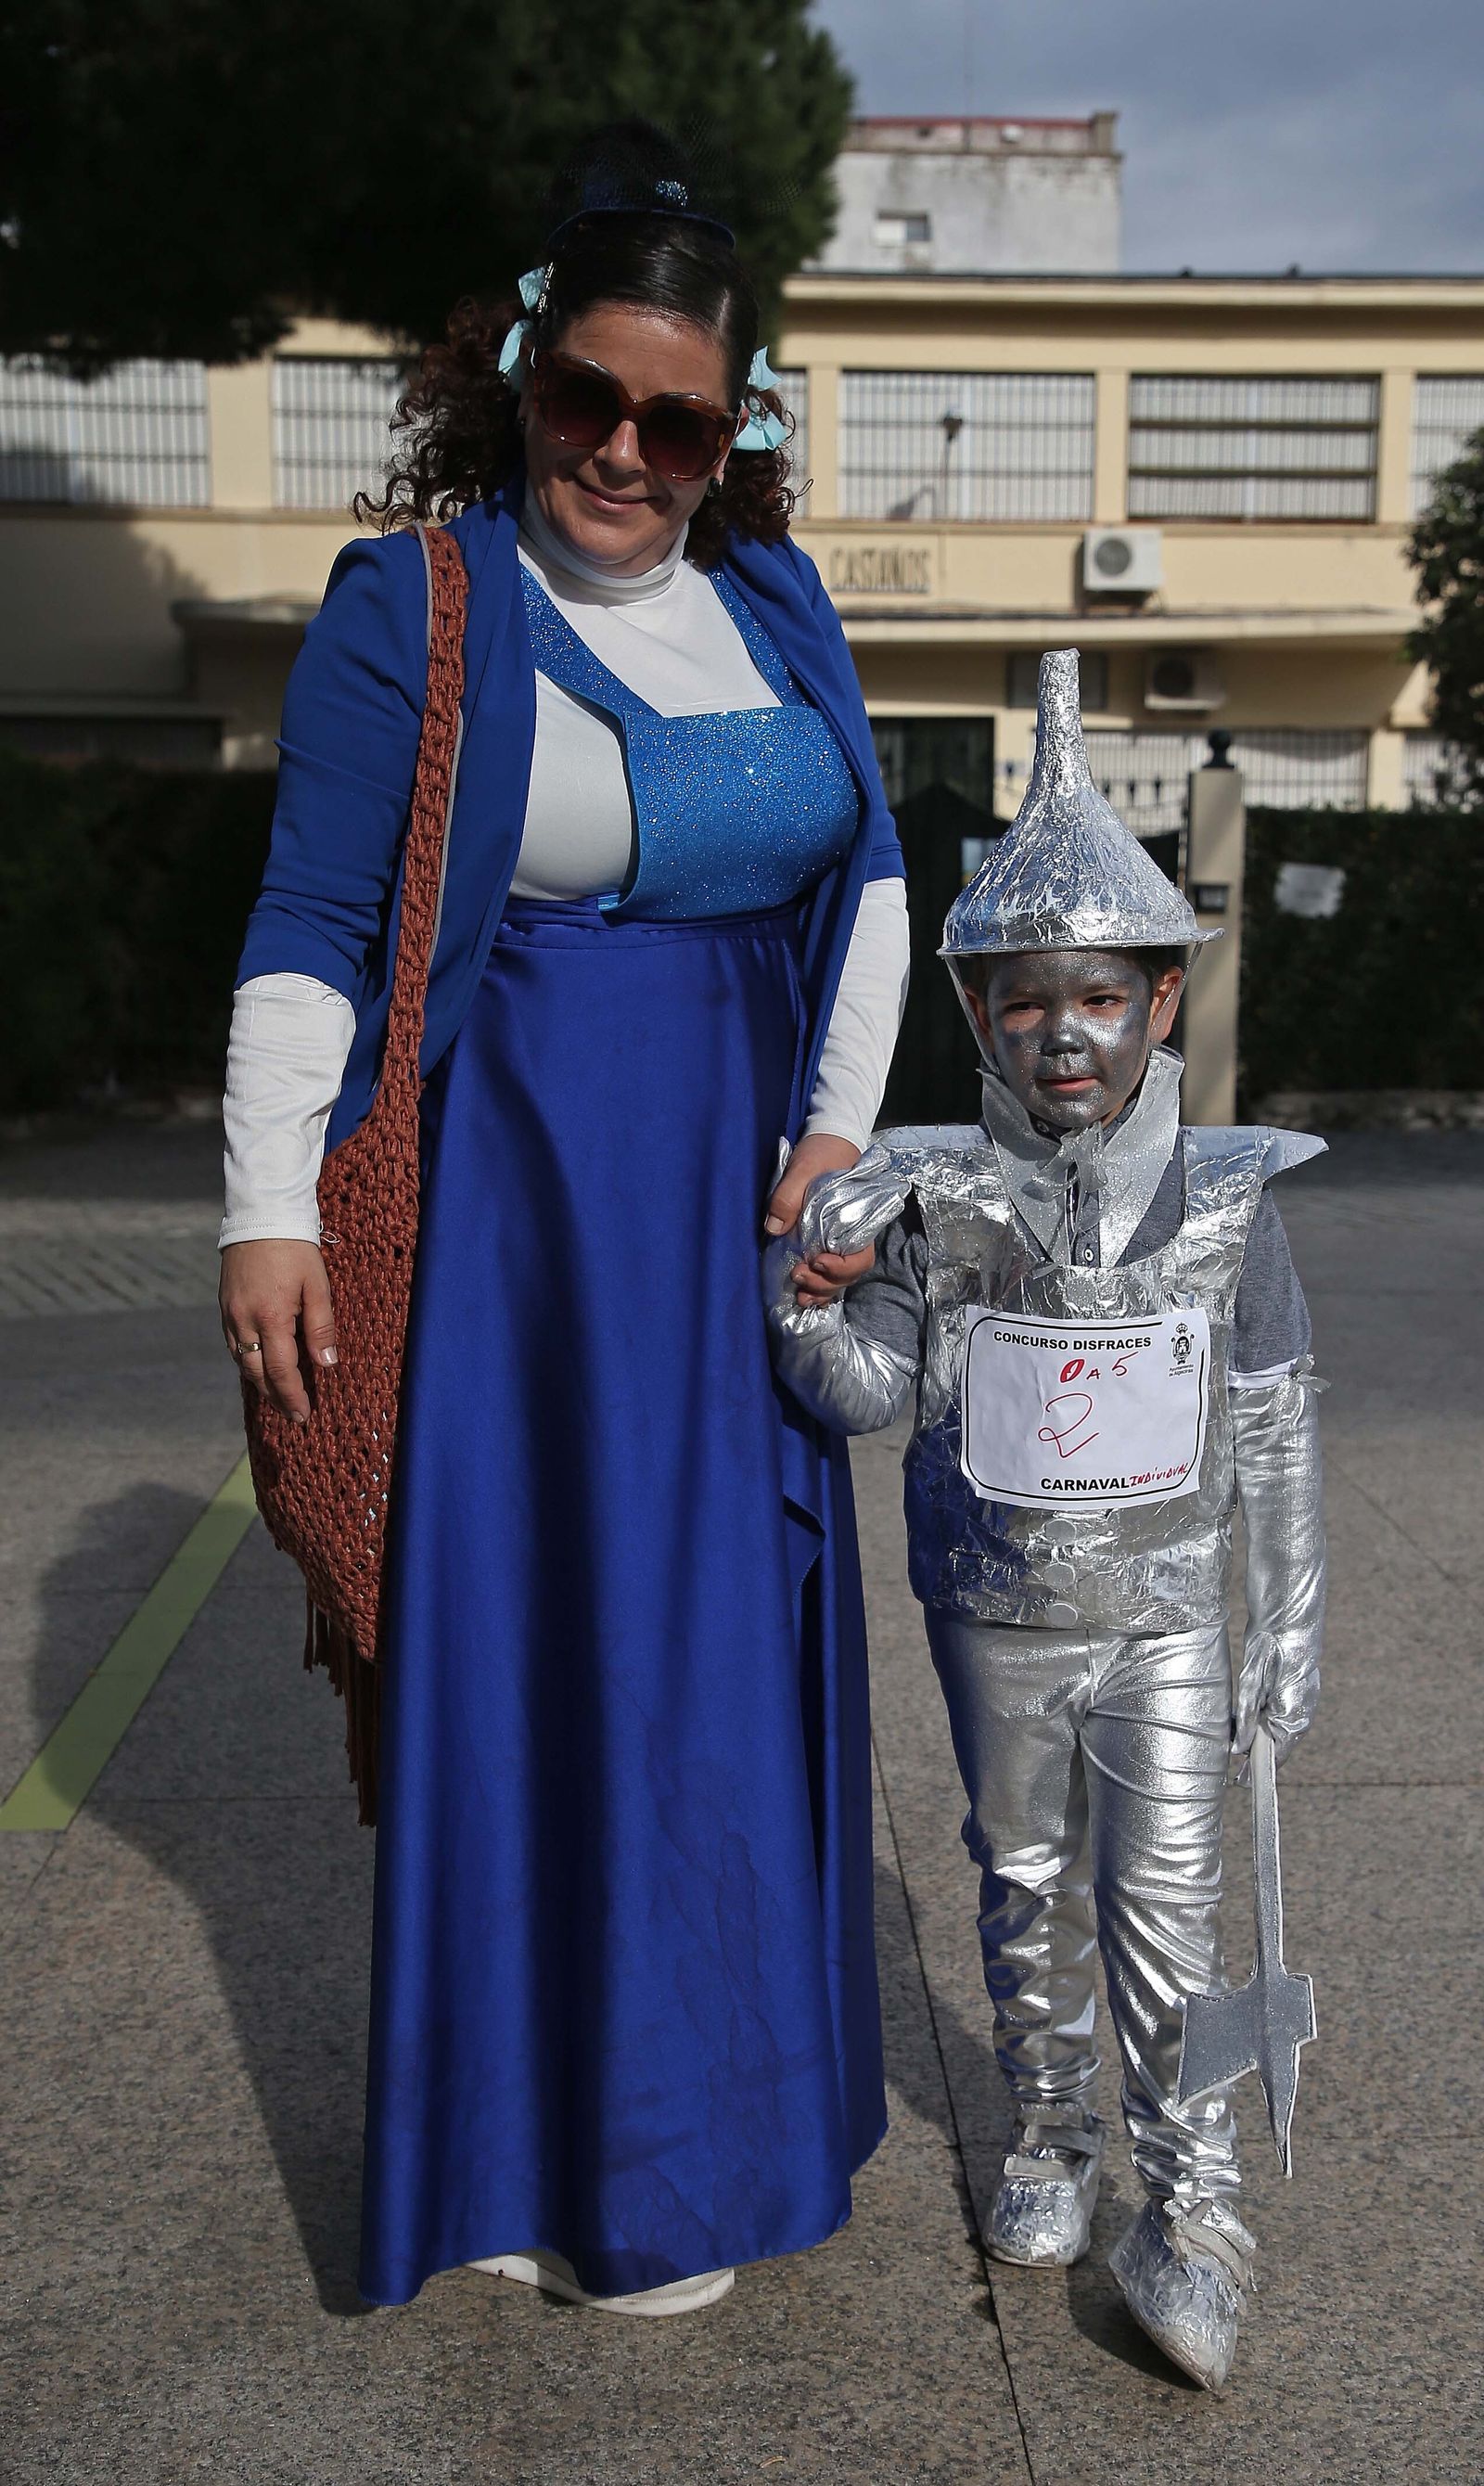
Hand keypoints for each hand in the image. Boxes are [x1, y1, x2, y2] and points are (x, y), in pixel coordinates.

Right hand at [220, 1239, 336, 1424]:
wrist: (260, 1216)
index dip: (292, 1397)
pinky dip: (246, 1362)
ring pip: (241, 1361)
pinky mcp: (224, 1305)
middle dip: (275, 1397)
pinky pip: (233, 1344)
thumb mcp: (317, 1286)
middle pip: (257, 1373)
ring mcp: (230, 1314)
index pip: (280, 1371)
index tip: (303, 1416)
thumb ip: (321, 1327)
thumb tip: (327, 1365)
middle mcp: (244, 1321)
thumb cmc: (295, 1249)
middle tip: (294, 1414)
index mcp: (271, 1317)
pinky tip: (260, 1366)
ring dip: (260, 1382)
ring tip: (279, 1395)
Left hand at [765, 1134, 874, 1306]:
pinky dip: (818, 1288)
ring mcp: (839, 1241)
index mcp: (856, 1220)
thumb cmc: (821, 1153)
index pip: (860, 1256)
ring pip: (839, 1279)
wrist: (828, 1141)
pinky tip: (802, 1296)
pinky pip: (827, 1273)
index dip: (842, 1267)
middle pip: (849, 1273)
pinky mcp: (825, 1244)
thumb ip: (788, 1196)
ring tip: (800, 1297)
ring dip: (821, 1291)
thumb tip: (773, 1229)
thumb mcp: (802, 1168)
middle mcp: (851, 1235)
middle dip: (825, 1282)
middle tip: (799, 1276)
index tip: (818, 1261)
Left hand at [1232, 1628, 1319, 1772]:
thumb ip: (1246, 1720)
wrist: (1287, 1622)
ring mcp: (1296, 1703)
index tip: (1242, 1785)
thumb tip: (1238, 1749)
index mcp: (1293, 1718)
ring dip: (1256, 1739)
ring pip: (1274, 1730)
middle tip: (1234, 1775)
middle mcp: (1298, 1715)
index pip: (1276, 1756)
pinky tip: (1241, 1722)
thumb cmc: (1271, 1653)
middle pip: (1275, 1744)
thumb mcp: (1252, 1687)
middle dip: (1255, 1757)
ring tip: (1233, 1750)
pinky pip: (1275, 1715)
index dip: (1258, 1771)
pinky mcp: (1290, 1692)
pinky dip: (1260, 1723)